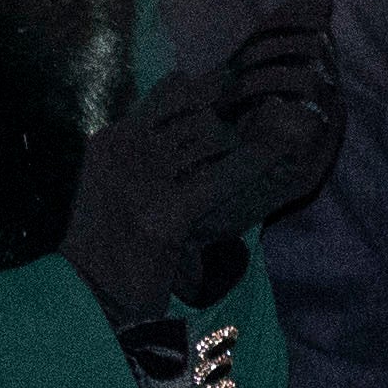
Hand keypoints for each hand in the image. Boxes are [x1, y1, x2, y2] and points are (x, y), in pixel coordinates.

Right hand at [59, 0, 341, 324]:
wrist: (93, 300)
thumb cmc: (114, 251)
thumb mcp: (123, 187)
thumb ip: (154, 147)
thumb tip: (192, 100)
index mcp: (114, 142)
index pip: (172, 93)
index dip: (216, 88)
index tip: (252, 86)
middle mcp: (126, 152)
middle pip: (198, 113)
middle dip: (241, 114)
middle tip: (284, 104)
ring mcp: (143, 181)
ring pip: (212, 139)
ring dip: (252, 138)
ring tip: (295, 125)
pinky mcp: (165, 214)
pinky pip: (222, 177)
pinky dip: (258, 160)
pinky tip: (290, 145)